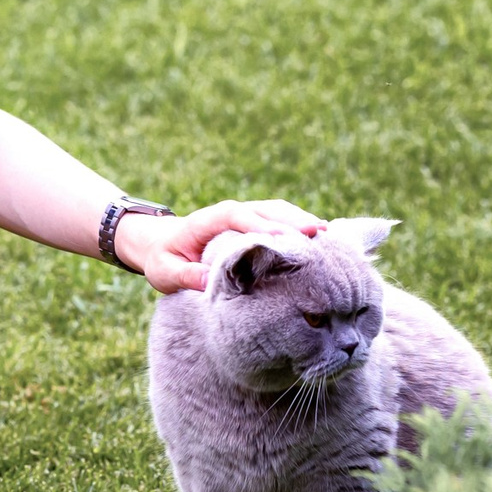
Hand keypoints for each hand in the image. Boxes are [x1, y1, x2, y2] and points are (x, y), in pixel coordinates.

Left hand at [115, 199, 323, 293]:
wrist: (161, 243)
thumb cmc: (164, 259)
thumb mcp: (165, 272)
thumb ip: (186, 276)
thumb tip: (211, 281)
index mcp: (207, 220)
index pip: (236, 216)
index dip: (260, 225)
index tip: (283, 239)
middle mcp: (229, 212)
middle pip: (265, 210)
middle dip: (292, 220)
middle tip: (320, 234)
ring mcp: (244, 214)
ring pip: (277, 211)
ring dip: (301, 219)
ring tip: (329, 235)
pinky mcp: (254, 222)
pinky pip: (279, 218)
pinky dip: (299, 225)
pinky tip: (322, 237)